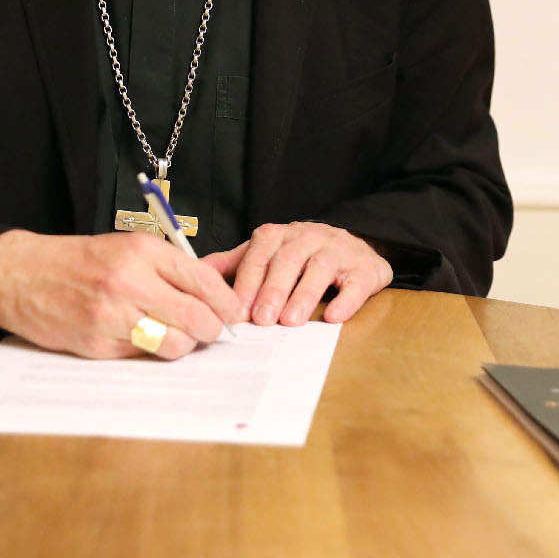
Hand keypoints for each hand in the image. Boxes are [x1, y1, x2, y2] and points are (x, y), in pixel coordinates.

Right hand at [0, 230, 243, 359]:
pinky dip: (148, 351)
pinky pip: (142, 356)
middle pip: (198, 318)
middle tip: (213, 332)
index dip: (227, 303)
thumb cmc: (77, 260)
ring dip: (183, 345)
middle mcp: (131, 282)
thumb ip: (168, 267)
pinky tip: (139, 337)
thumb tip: (216, 290)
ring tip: (177, 336)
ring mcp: (114, 316)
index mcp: (142, 251)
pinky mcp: (98, 344)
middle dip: (212, 330)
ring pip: (175, 344)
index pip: (204, 281)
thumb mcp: (125, 247)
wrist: (19, 275)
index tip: (234, 313)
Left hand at [203, 222, 392, 326]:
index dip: (246, 284)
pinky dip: (346, 300)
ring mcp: (337, 251)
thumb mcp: (265, 254)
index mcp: (277, 236)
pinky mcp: (364, 268)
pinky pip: (355, 283)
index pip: (257, 257)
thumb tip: (194, 274)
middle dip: (272, 291)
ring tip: (292, 321)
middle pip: (286, 261)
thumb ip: (233, 264)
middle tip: (261, 320)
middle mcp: (306, 238)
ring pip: (319, 269)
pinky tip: (335, 316)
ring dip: (304, 295)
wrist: (355, 245)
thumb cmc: (301, 256)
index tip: (234, 311)